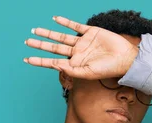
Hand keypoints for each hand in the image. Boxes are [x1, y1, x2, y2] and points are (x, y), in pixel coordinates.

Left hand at [23, 16, 138, 79]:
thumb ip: (72, 70)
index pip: (53, 62)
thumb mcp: (88, 73)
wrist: (125, 58)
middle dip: (40, 45)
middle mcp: (76, 53)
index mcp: (75, 64)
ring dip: (48, 33)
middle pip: (53, 48)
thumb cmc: (108, 69)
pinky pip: (75, 26)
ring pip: (60, 37)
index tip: (27, 59)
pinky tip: (55, 19)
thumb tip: (56, 66)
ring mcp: (82, 42)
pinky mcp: (90, 32)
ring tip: (35, 30)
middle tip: (27, 41)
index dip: (40, 61)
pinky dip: (65, 22)